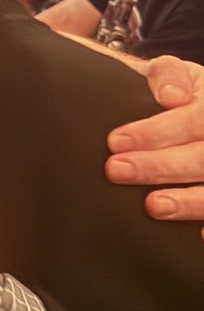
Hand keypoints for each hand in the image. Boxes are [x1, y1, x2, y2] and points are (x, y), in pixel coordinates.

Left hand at [105, 56, 203, 236]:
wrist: (190, 107)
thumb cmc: (176, 94)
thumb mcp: (173, 74)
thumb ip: (166, 75)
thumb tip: (171, 96)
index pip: (195, 119)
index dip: (157, 132)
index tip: (115, 141)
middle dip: (161, 166)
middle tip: (117, 170)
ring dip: (188, 202)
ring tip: (152, 206)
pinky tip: (199, 237)